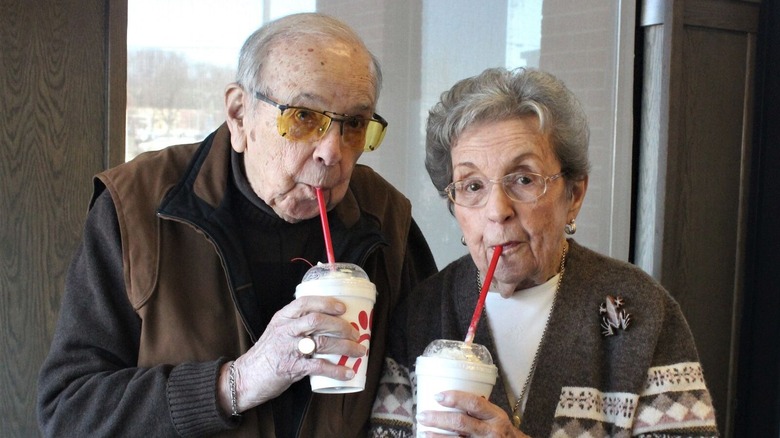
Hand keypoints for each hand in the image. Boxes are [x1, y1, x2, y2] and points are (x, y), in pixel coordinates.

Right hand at [221, 296, 366, 412]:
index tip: (342, 308)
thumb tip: (328, 322)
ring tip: (359, 351)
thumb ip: (297, 324)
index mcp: (282, 317)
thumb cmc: (267, 353)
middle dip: (341, 326)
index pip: (305, 303)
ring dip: (345, 346)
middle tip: (354, 333)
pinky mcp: (292, 368)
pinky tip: (348, 373)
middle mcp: (286, 330)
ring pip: (322, 342)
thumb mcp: (277, 331)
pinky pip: (319, 366)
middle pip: (317, 320)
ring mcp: (288, 348)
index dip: (326, 303)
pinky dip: (336, 370)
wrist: (245, 377)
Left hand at [416, 390, 529, 437]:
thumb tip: (450, 397)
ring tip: (423, 431)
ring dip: (437, 436)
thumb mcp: (495, 416)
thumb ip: (478, 408)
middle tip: (422, 415)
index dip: (455, 398)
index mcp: (495, 416)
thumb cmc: (501, 430)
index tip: (438, 396)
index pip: (474, 403)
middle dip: (439, 419)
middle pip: (461, 423)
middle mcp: (490, 431)